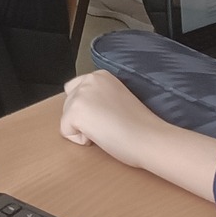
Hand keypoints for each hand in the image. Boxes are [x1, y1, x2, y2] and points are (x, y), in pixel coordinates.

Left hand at [58, 70, 175, 171]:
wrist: (149, 138)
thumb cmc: (140, 126)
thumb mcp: (117, 99)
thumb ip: (100, 97)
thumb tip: (87, 109)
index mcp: (100, 76)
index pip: (76, 90)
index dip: (89, 109)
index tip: (110, 116)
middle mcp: (88, 80)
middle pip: (68, 104)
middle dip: (83, 118)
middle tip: (109, 125)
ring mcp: (80, 95)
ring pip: (66, 118)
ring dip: (83, 129)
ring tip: (107, 130)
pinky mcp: (75, 112)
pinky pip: (65, 131)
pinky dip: (80, 140)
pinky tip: (101, 137)